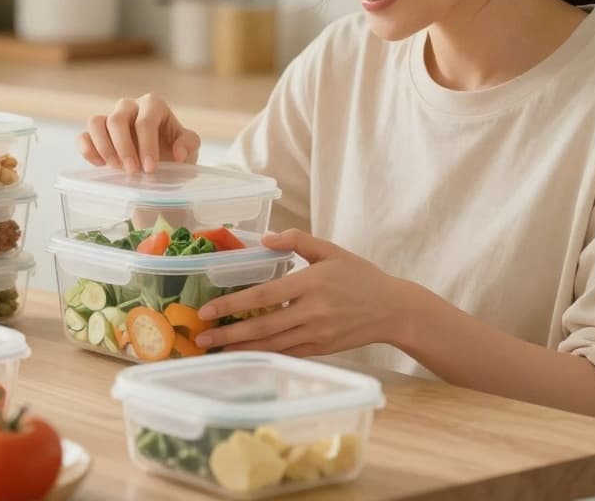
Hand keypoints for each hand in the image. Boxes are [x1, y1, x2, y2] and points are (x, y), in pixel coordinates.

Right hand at [78, 93, 201, 172]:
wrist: (163, 163)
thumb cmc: (176, 151)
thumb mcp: (191, 147)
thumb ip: (188, 144)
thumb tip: (178, 152)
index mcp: (153, 105)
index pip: (145, 120)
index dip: (147, 145)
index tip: (151, 168)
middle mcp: (129, 106)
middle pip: (117, 119)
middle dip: (124, 147)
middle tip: (133, 171)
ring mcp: (110, 118)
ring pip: (95, 122)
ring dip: (104, 148)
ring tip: (116, 169)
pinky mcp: (96, 134)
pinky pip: (84, 136)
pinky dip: (88, 150)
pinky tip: (100, 165)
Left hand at [195, 230, 411, 356]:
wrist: (393, 310)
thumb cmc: (360, 276)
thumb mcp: (331, 250)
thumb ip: (298, 240)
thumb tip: (265, 238)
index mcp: (311, 283)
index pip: (264, 295)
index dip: (233, 303)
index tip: (208, 310)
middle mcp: (312, 311)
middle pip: (263, 326)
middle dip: (229, 333)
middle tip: (201, 338)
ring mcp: (317, 333)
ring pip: (272, 345)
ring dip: (241, 348)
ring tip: (215, 350)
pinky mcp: (321, 349)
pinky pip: (287, 354)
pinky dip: (264, 355)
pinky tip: (244, 355)